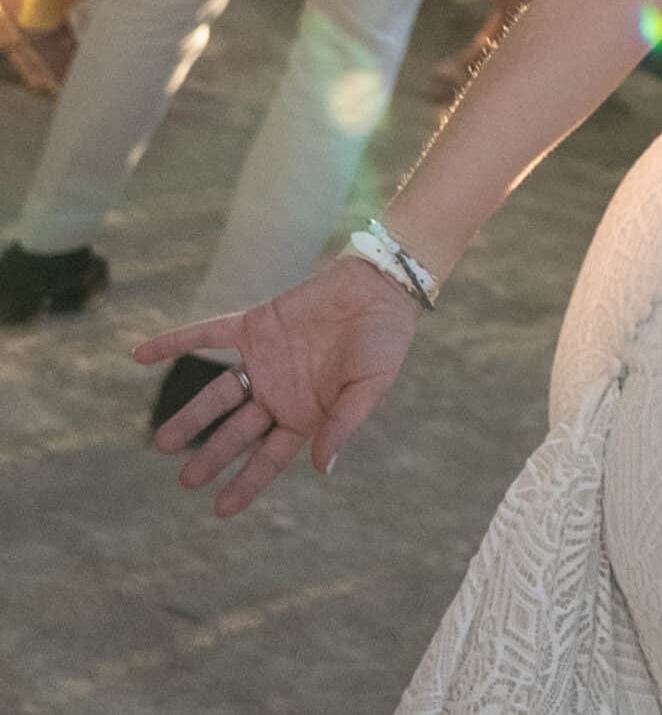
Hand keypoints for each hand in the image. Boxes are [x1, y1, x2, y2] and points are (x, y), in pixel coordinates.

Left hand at [133, 256, 420, 516]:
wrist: (381, 289)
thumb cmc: (384, 342)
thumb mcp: (369, 388)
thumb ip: (343, 424)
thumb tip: (322, 469)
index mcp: (305, 414)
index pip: (270, 457)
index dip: (247, 483)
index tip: (220, 509)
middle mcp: (278, 393)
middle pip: (237, 432)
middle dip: (213, 456)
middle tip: (186, 480)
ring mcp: (263, 360)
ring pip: (217, 393)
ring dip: (190, 416)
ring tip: (162, 443)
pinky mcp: (254, 325)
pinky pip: (208, 334)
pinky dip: (175, 343)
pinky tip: (140, 355)